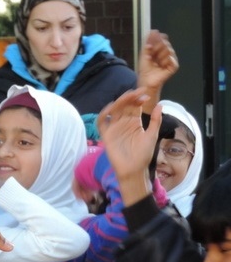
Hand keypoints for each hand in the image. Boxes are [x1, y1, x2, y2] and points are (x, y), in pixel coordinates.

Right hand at [97, 87, 161, 204]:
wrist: (134, 169)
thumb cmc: (143, 154)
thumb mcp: (152, 136)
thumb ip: (155, 121)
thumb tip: (159, 104)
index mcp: (134, 122)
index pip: (134, 106)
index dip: (139, 99)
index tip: (146, 95)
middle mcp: (123, 123)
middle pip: (124, 106)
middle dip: (131, 98)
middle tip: (139, 92)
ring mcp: (114, 128)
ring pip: (114, 110)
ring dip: (120, 102)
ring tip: (129, 96)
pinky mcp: (106, 135)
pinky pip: (102, 122)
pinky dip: (104, 114)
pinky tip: (111, 108)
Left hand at [137, 30, 177, 110]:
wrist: (146, 81)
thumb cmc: (145, 69)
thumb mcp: (144, 54)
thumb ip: (148, 43)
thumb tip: (152, 31)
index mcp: (159, 50)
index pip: (161, 40)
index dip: (157, 37)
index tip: (153, 34)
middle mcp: (166, 54)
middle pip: (165, 44)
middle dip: (158, 46)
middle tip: (152, 52)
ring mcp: (170, 60)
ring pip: (169, 50)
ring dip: (160, 54)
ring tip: (155, 60)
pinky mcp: (173, 67)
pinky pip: (172, 60)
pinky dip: (166, 61)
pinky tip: (161, 64)